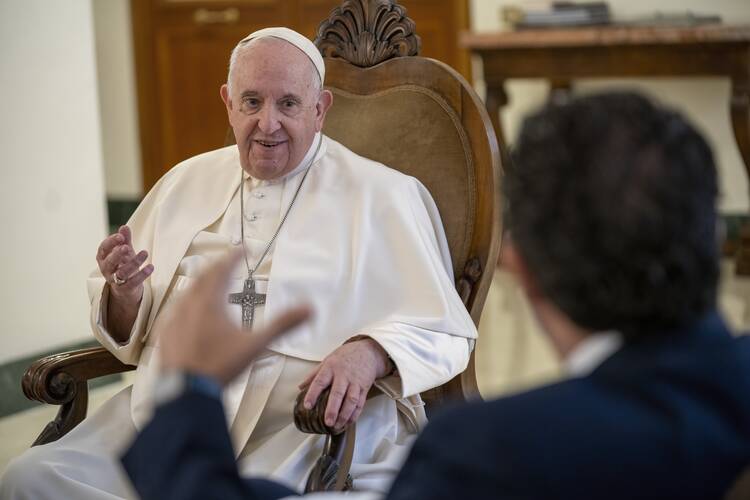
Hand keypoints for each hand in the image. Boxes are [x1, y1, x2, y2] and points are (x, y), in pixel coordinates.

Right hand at [96, 225, 152, 303]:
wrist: (126, 288)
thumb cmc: (123, 265)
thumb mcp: (125, 251)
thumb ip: (125, 240)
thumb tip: (124, 227)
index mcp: (103, 258)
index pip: (103, 248)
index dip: (111, 242)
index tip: (121, 236)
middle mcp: (106, 269)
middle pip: (109, 262)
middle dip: (117, 254)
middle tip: (126, 247)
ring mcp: (115, 280)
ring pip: (122, 272)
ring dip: (133, 263)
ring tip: (145, 253)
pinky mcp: (125, 289)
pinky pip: (133, 282)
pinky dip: (142, 275)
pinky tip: (151, 267)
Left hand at [159, 250, 310, 384]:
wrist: (185, 393)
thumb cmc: (221, 365)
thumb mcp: (256, 345)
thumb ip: (283, 325)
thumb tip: (310, 308)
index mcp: (210, 302)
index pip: (222, 269)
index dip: (234, 257)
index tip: (244, 248)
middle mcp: (188, 304)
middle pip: (203, 277)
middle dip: (217, 267)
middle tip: (228, 263)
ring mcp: (173, 319)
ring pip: (188, 292)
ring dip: (202, 284)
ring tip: (212, 285)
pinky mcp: (165, 334)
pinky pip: (177, 310)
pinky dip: (189, 303)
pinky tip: (192, 313)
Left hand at [300, 338, 390, 431]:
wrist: (367, 351)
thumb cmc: (345, 356)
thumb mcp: (327, 360)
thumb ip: (314, 374)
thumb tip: (300, 387)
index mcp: (331, 368)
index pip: (320, 381)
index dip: (313, 393)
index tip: (307, 405)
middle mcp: (343, 375)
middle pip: (338, 393)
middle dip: (332, 409)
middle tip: (327, 421)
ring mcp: (355, 382)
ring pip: (351, 400)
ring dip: (344, 414)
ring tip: (337, 425)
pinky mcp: (364, 388)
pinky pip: (360, 403)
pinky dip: (355, 414)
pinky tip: (348, 422)